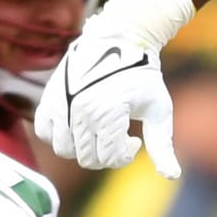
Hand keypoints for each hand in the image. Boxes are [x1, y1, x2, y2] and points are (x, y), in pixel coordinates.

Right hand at [33, 0, 195, 174]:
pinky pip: (44, 132)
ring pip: (64, 150)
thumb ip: (162, 146)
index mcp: (108, 114)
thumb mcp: (159, 110)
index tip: (134, 139)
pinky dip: (59, 136)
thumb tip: (172, 176)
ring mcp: (61, 104)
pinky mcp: (49, 98)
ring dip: (83, 148)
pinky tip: (79, 125)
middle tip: (118, 137)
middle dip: (106, 155)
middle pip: (87, 158)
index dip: (125, 155)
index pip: (109, 158)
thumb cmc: (143, 76)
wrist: (118, 40)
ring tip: (99, 132)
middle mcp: (80, 111)